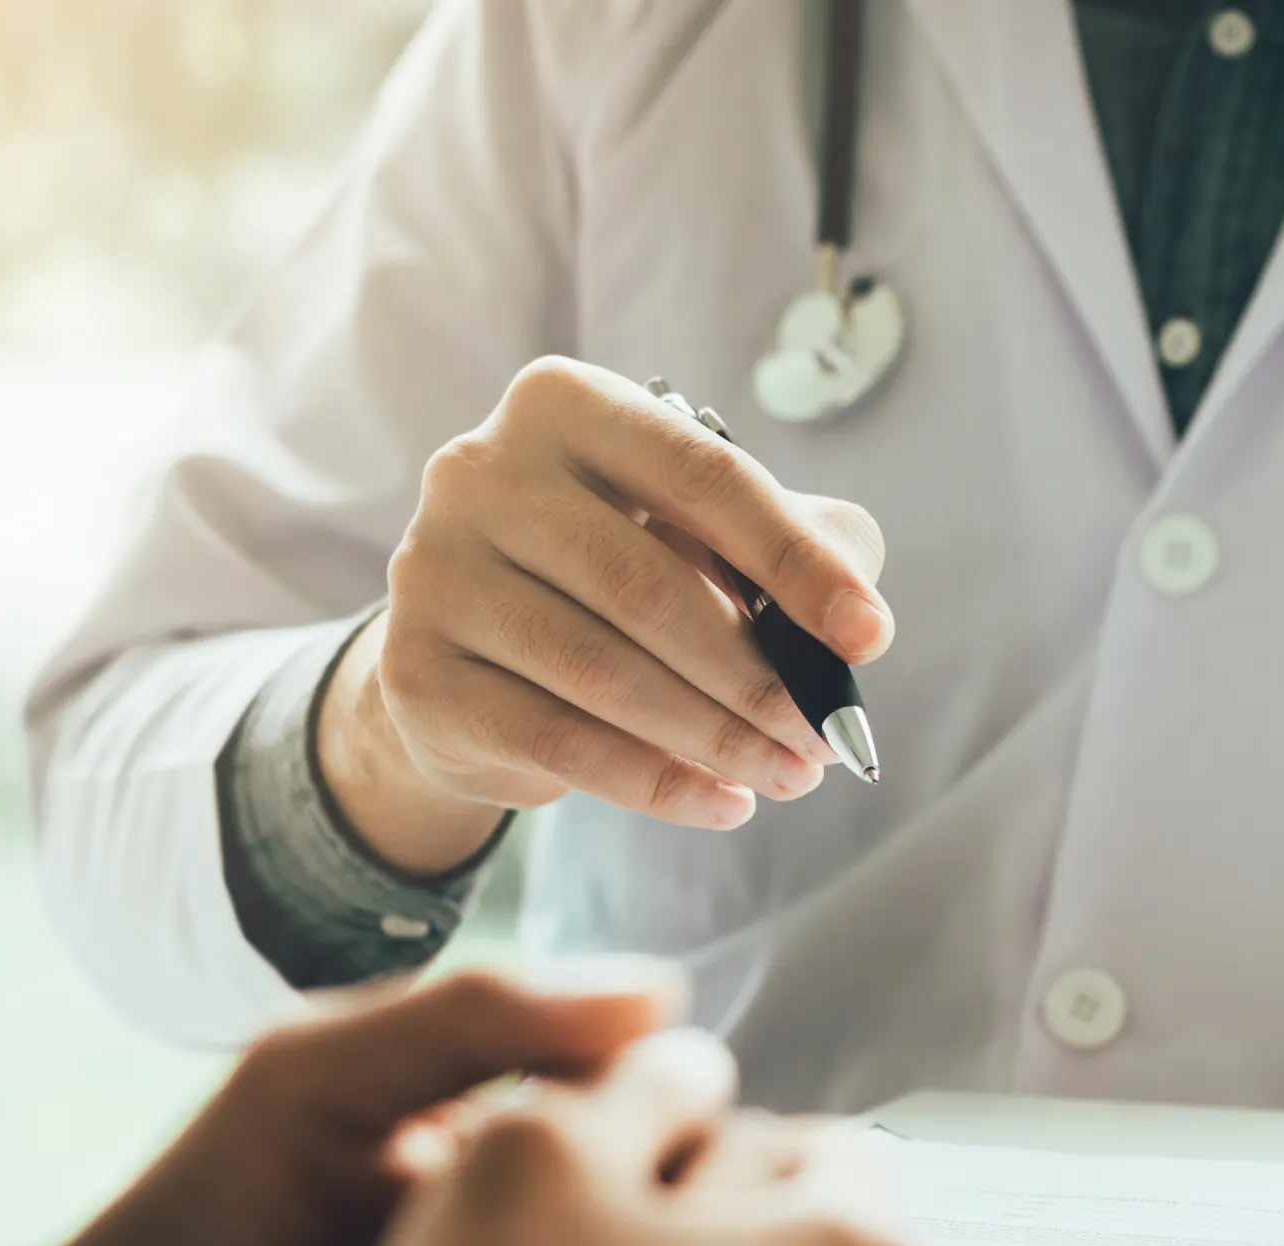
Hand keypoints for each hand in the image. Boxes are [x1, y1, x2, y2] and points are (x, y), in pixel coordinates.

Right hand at [319, 357, 893, 872]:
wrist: (470, 648)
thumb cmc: (610, 572)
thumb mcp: (704, 531)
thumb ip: (796, 544)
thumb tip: (857, 625)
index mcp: (564, 404)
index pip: (703, 476)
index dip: (796, 561)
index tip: (868, 637)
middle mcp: (480, 471)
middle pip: (648, 587)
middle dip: (757, 676)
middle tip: (826, 736)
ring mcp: (433, 570)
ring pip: (602, 674)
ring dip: (716, 738)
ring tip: (789, 774)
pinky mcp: (415, 671)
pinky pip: (559, 743)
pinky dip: (658, 784)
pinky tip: (723, 803)